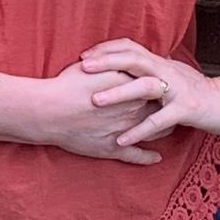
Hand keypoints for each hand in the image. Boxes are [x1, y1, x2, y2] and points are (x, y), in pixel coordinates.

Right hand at [37, 62, 166, 163]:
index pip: (158, 85)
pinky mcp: (114, 149)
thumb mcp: (96, 66)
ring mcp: (126, 132)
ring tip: (166, 128)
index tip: (163, 85)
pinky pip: (137, 155)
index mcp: (132, 88)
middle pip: (161, 109)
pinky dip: (149, 157)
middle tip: (169, 105)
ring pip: (155, 132)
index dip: (161, 85)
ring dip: (163, 130)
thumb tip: (126, 60)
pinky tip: (156, 158)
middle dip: (166, 107)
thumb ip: (116, 64)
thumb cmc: (69, 85)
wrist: (50, 110)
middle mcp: (134, 110)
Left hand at [79, 39, 219, 145]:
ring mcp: (177, 90)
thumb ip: (154, 68)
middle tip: (81, 67)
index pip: (131, 48)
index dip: (107, 49)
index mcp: (161, 63)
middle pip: (134, 59)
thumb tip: (134, 59)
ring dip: (118, 93)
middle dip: (106, 62)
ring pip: (144, 86)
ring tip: (95, 101)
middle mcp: (167, 71)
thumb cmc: (198, 90)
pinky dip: (138, 131)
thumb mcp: (174, 74)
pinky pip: (158, 121)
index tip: (84, 55)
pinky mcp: (186, 109)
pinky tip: (121, 139)